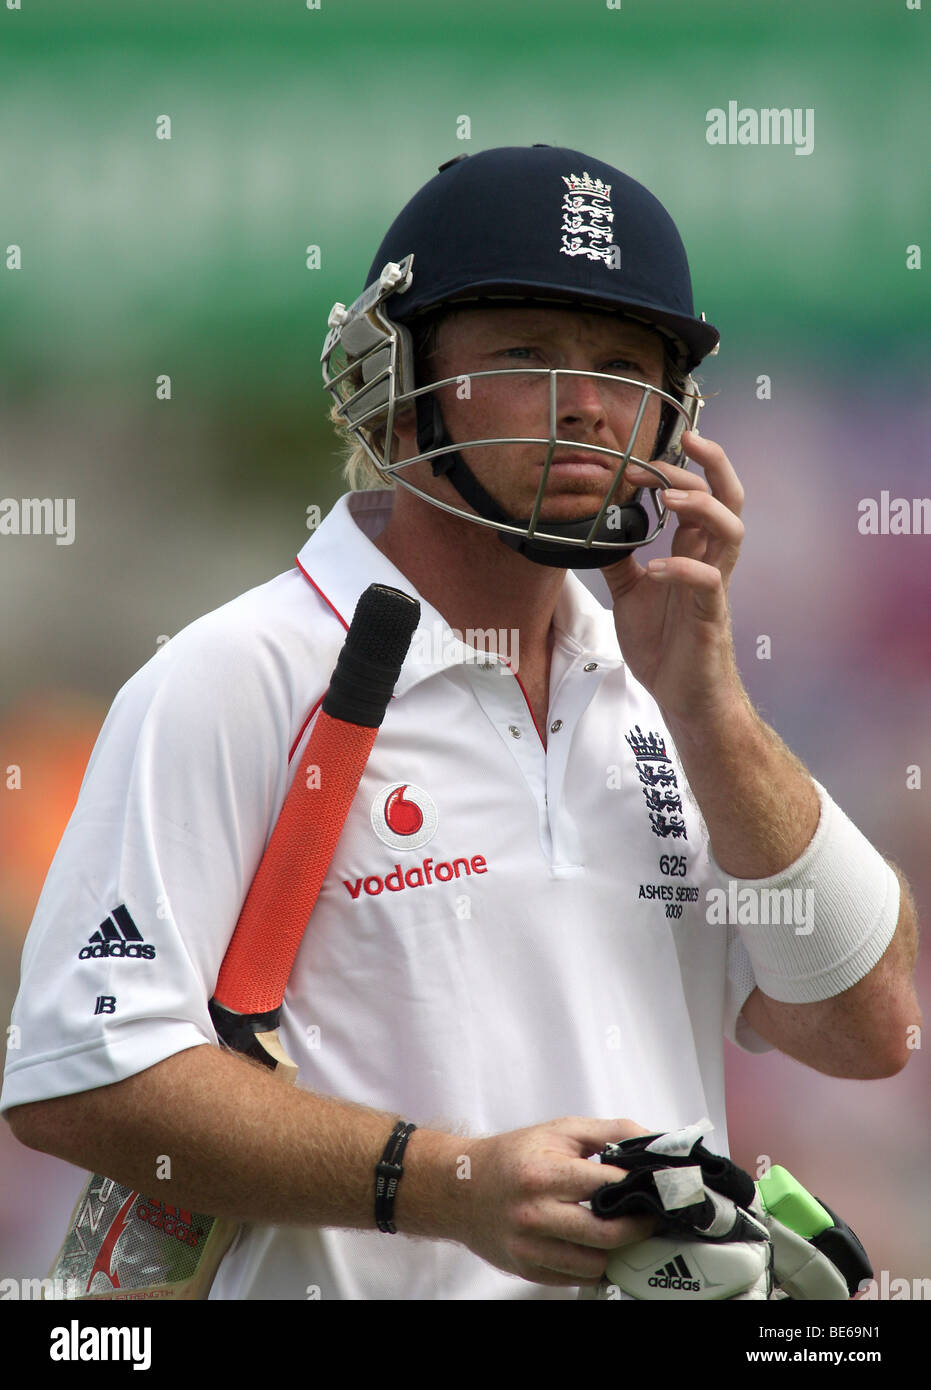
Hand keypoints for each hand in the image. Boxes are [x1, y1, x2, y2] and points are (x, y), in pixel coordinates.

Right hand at [457, 1116, 655, 1287]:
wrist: (460, 1188)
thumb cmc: (513, 1157)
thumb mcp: (559, 1131)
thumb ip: (609, 1132)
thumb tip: (652, 1141)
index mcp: (545, 1174)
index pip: (608, 1186)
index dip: (638, 1186)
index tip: (656, 1187)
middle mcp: (535, 1213)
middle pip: (607, 1233)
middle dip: (638, 1227)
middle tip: (648, 1217)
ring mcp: (530, 1246)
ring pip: (595, 1262)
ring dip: (615, 1249)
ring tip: (619, 1230)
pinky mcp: (527, 1269)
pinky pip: (576, 1278)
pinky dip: (593, 1265)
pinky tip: (595, 1246)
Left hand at [600, 431, 745, 725]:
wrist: (680, 696)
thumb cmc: (663, 645)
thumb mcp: (629, 593)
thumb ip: (620, 560)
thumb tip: (596, 527)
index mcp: (692, 552)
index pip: (701, 496)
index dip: (681, 469)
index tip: (645, 455)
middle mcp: (709, 562)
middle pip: (729, 499)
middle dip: (710, 464)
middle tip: (679, 444)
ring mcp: (713, 588)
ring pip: (732, 531)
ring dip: (702, 506)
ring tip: (667, 497)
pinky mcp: (710, 617)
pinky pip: (708, 583)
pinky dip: (682, 569)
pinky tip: (655, 569)